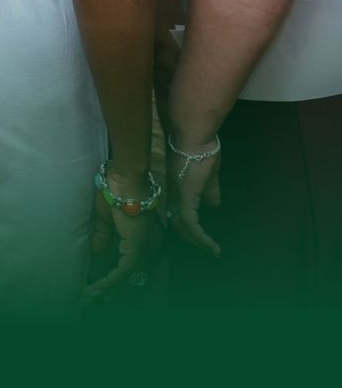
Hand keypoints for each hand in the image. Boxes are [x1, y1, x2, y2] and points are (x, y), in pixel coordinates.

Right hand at [83, 170, 162, 301]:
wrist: (125, 179)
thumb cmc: (115, 192)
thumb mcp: (106, 219)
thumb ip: (104, 238)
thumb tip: (96, 253)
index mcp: (143, 240)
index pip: (130, 267)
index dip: (114, 281)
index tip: (100, 291)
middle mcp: (149, 248)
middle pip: (130, 277)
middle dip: (110, 291)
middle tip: (92, 301)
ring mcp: (145, 248)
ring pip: (127, 277)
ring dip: (107, 289)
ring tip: (90, 298)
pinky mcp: (137, 246)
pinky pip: (124, 270)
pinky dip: (110, 281)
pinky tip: (97, 288)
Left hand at [167, 141, 222, 256]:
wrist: (195, 137)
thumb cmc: (202, 150)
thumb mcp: (208, 176)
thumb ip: (209, 191)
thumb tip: (213, 204)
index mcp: (177, 188)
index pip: (178, 214)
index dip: (188, 228)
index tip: (202, 239)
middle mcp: (173, 194)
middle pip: (178, 224)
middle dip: (192, 239)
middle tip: (208, 250)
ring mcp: (177, 196)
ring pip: (183, 227)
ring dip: (198, 241)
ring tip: (212, 251)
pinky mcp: (184, 196)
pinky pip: (190, 223)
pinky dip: (200, 236)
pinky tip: (210, 245)